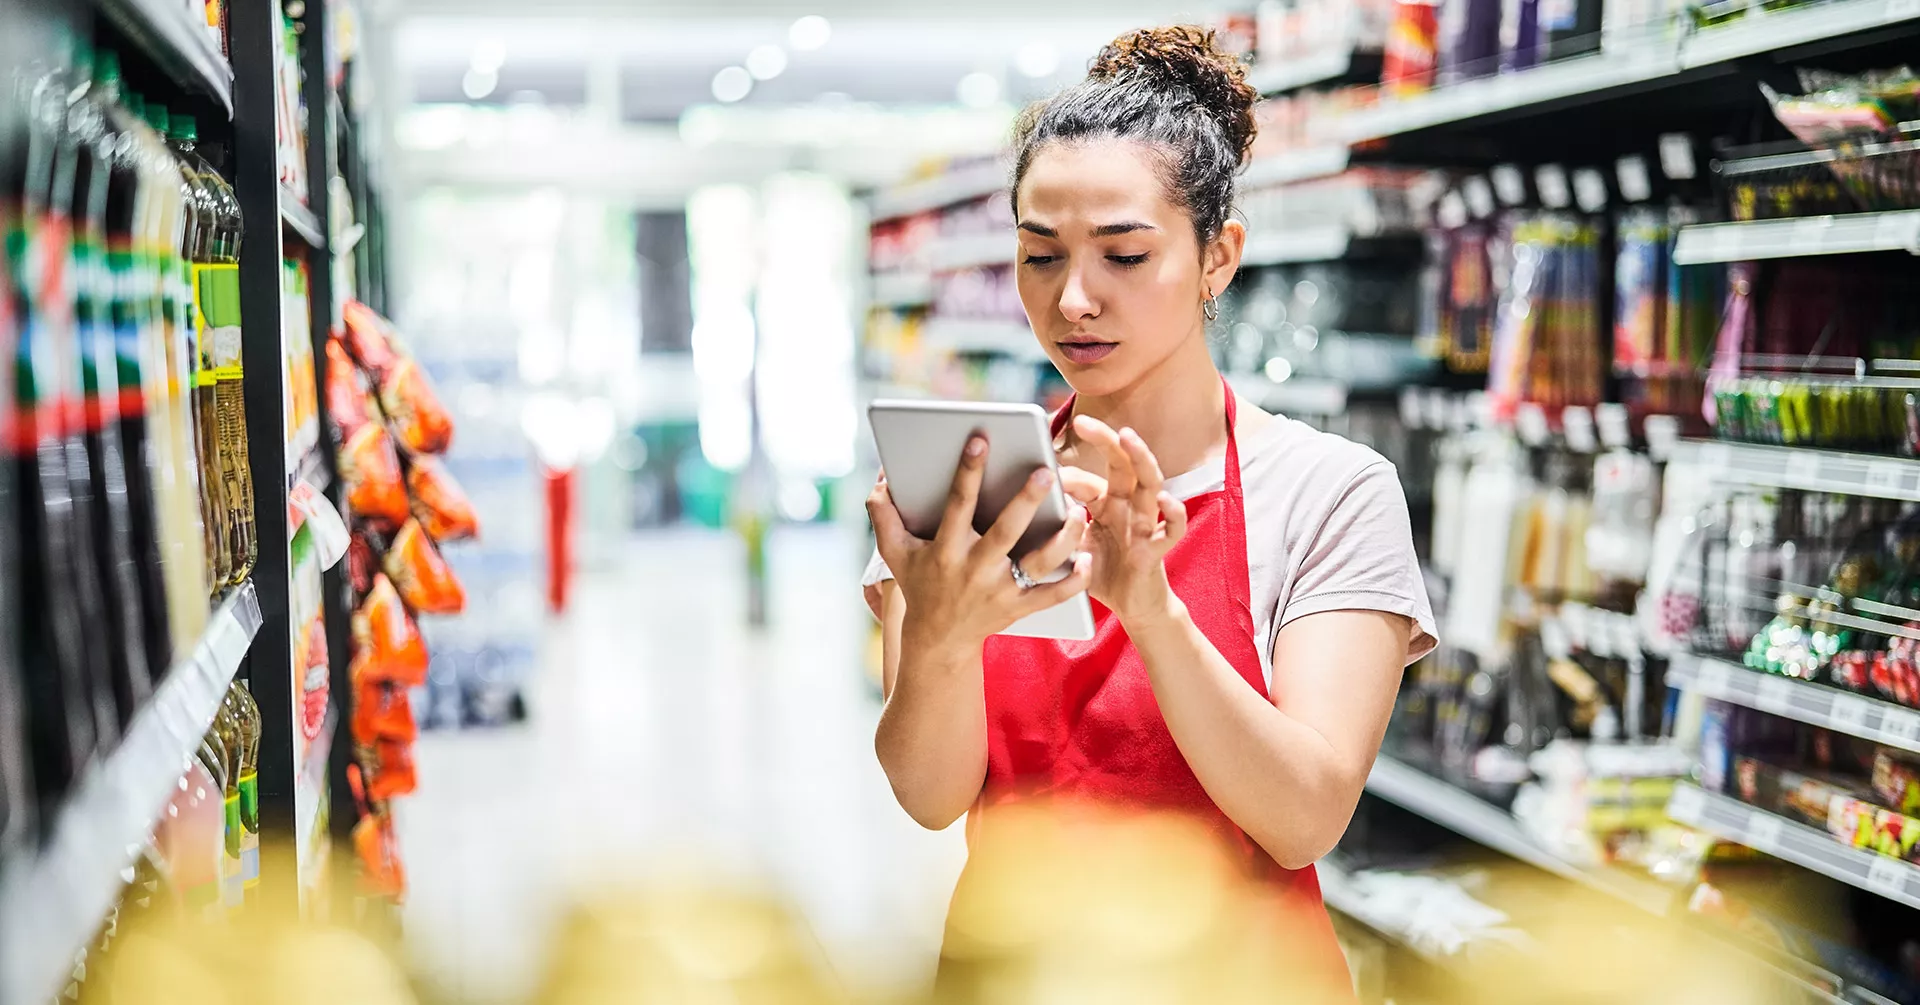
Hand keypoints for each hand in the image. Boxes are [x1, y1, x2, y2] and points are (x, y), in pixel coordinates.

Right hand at [867, 435, 1090, 650]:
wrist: (938, 640)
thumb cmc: (920, 585)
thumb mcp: (894, 552)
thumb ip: (883, 514)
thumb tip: (882, 479)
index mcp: (946, 550)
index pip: (958, 504)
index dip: (968, 471)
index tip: (981, 440)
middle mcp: (975, 569)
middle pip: (1006, 531)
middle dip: (1025, 501)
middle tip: (1046, 472)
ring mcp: (1001, 590)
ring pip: (1039, 561)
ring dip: (1063, 538)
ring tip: (1079, 510)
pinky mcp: (1020, 608)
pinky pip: (1053, 595)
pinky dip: (1074, 581)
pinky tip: (1087, 558)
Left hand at [1061, 415, 1188, 625]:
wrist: (1131, 607)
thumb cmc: (1103, 572)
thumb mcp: (1073, 545)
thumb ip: (1058, 525)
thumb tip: (1030, 504)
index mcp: (1109, 503)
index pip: (1092, 475)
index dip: (1068, 471)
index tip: (1042, 463)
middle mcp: (1130, 507)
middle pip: (1124, 464)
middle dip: (1107, 440)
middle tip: (1083, 422)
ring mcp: (1146, 524)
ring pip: (1151, 483)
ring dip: (1141, 458)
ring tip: (1128, 438)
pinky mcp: (1157, 548)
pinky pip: (1172, 528)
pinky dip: (1172, 513)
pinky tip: (1163, 501)